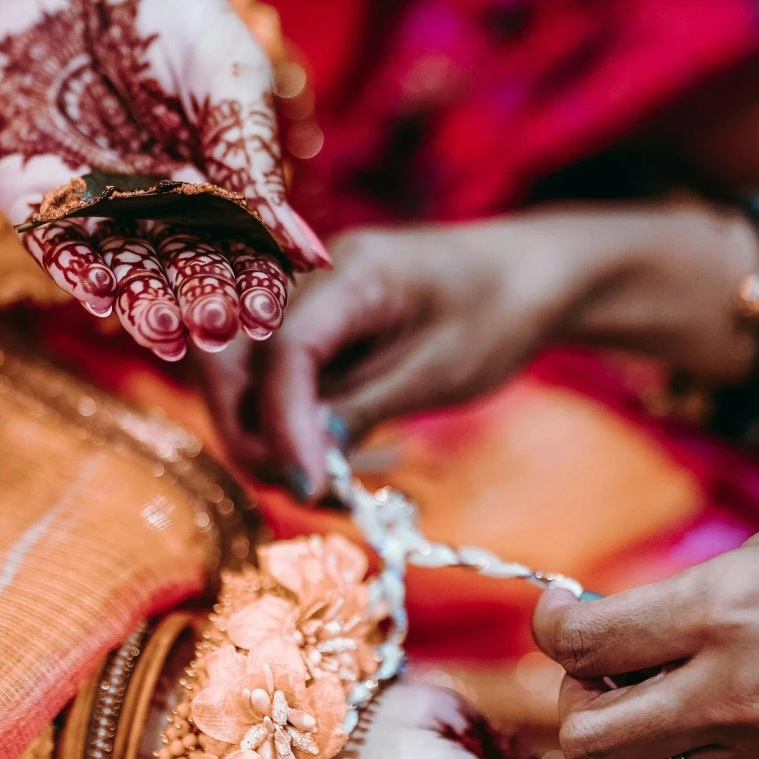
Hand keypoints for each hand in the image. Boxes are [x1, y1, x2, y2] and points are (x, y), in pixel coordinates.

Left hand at [0, 0, 327, 361]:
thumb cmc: (165, 18)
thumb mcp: (226, 70)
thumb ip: (254, 154)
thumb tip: (310, 252)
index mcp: (215, 186)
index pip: (241, 252)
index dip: (254, 286)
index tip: (264, 314)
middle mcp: (158, 209)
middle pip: (185, 270)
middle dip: (201, 302)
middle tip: (216, 326)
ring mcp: (96, 208)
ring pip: (125, 270)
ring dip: (143, 305)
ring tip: (166, 330)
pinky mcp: (35, 200)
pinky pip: (56, 246)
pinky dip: (77, 271)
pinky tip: (101, 295)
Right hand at [203, 204, 758, 491]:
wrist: (528, 274)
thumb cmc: (497, 311)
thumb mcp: (440, 370)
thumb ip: (363, 407)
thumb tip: (304, 459)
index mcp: (352, 272)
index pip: (285, 347)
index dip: (284, 422)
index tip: (308, 483)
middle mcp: (310, 277)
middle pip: (230, 356)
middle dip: (246, 430)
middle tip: (299, 486)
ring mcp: (304, 301)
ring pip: (239, 373)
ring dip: (260, 433)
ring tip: (317, 481)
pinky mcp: (311, 329)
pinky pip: (270, 379)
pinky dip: (284, 425)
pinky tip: (323, 459)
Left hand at [535, 519, 758, 758]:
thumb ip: (687, 598)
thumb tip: (616, 627)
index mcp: (720, 607)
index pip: (581, 642)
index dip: (553, 629)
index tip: (564, 618)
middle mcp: (730, 689)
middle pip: (586, 734)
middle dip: (578, 703)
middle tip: (607, 674)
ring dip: (635, 741)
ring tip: (672, 698)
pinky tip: (731, 721)